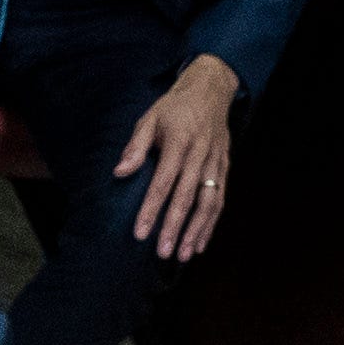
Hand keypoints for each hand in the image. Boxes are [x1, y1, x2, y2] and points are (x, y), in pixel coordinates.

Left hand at [115, 55, 240, 260]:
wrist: (211, 89)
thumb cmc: (174, 107)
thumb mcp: (149, 119)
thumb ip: (136, 147)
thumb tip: (119, 172)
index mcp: (180, 142)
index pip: (163, 182)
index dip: (151, 209)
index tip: (140, 233)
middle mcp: (200, 154)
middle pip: (187, 197)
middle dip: (175, 227)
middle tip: (163, 253)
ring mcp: (215, 161)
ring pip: (209, 201)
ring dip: (197, 231)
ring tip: (184, 256)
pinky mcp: (224, 166)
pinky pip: (220, 198)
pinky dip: (212, 222)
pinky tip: (201, 243)